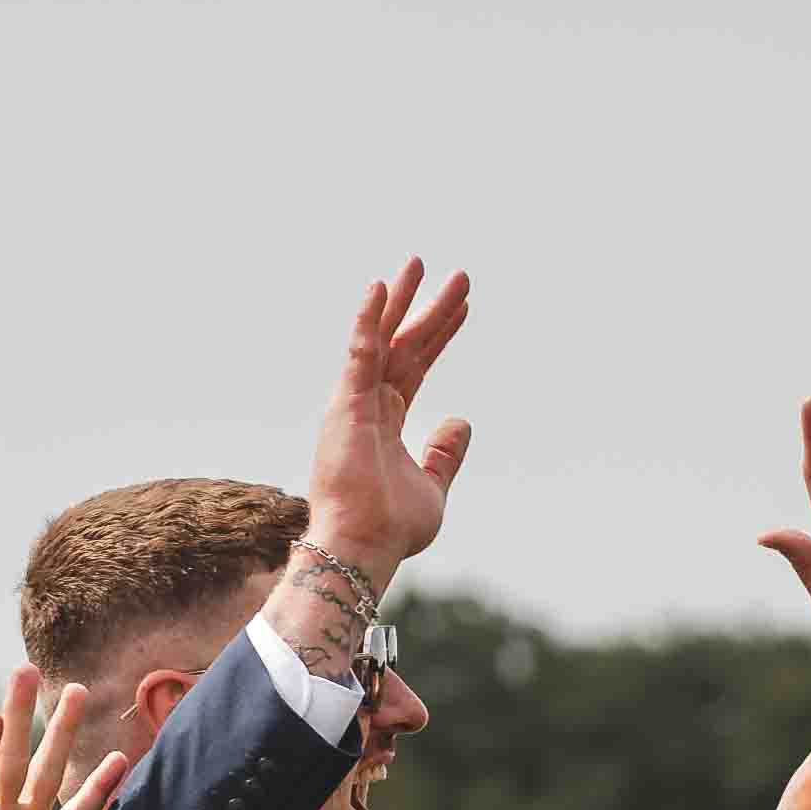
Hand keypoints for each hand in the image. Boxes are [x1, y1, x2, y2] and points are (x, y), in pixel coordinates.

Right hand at [307, 261, 474, 580]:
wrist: (364, 547)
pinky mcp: (346, 404)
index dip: (440, 334)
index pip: (416, 365)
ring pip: (382, 338)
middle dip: (429, 308)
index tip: (464, 306)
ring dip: (402, 300)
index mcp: (386, 420)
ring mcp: (354, 401)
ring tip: (420, 262)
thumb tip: (462, 421)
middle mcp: (368, 404)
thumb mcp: (433, 487)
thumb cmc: (391, 527)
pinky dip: (367, 319)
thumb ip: (445, 453)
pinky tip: (380, 288)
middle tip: (457, 274)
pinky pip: (359, 352)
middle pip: (403, 343)